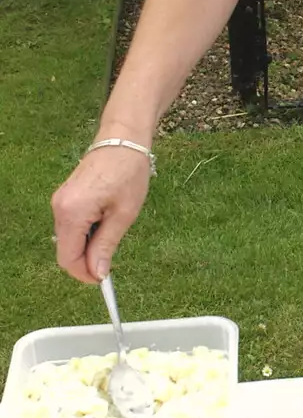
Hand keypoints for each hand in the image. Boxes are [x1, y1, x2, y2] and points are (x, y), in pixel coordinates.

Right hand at [51, 143, 151, 283]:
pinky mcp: (65, 196)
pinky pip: (70, 224)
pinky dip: (84, 232)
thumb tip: (97, 272)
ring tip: (112, 234)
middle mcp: (59, 208)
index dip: (84, 273)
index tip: (103, 279)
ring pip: (67, 238)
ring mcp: (59, 201)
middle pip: (65, 250)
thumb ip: (106, 245)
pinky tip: (104, 223)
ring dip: (86, 246)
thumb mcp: (123, 214)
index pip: (68, 258)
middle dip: (85, 261)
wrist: (122, 138)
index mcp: (72, 213)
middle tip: (111, 260)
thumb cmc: (128, 173)